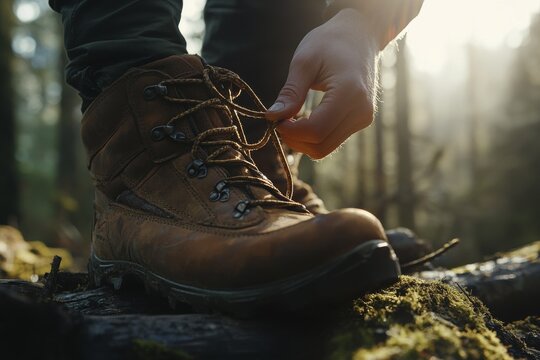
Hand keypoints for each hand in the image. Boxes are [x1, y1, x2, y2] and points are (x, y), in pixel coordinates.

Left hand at [266, 9, 379, 158]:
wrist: (360, 35)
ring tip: (290, 120)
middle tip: (279, 121)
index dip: (290, 131)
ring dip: (303, 141)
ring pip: (326, 148)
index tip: (275, 120)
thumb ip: (290, 92)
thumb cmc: (330, 42)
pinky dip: (314, 137)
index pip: (316, 130)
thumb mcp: (304, 61)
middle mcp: (361, 111)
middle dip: (295, 139)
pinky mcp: (361, 121)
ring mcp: (363, 118)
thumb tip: (271, 117)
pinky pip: (332, 140)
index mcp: (349, 93)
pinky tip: (304, 119)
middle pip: (321, 145)